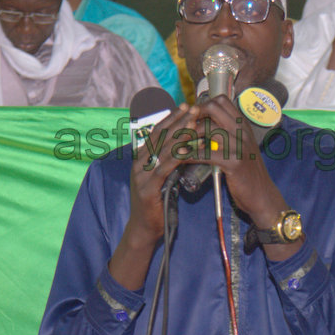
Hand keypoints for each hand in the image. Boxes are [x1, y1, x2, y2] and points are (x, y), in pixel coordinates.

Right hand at [109, 103, 199, 288]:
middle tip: (194, 108)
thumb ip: (170, 161)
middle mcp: (139, 162)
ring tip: (194, 123)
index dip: (172, 117)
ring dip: (180, 134)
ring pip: (162, 149)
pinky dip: (177, 157)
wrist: (145, 228)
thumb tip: (187, 144)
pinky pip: (164, 168)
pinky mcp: (147, 188)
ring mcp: (141, 174)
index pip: (157, 131)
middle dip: (178, 120)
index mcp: (142, 157)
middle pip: (160, 135)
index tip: (187, 105)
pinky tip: (189, 150)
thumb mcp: (164, 176)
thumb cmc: (158, 201)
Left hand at [191, 96, 302, 259]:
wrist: (262, 196)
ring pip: (208, 128)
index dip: (203, 104)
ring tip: (176, 141)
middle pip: (214, 108)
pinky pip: (205, 153)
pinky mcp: (234, 162)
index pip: (222, 101)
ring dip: (188, 134)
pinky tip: (180, 157)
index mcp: (244, 125)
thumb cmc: (247, 173)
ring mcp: (239, 145)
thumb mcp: (241, 148)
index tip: (191, 115)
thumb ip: (228, 134)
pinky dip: (189, 154)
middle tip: (182, 126)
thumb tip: (202, 126)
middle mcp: (243, 131)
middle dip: (194, 114)